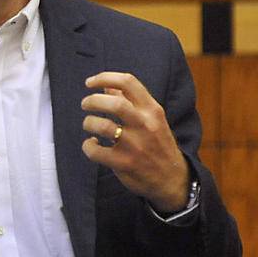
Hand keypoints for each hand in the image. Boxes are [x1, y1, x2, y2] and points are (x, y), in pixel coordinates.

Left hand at [81, 72, 188, 212]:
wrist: (172, 179)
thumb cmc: (158, 143)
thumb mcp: (152, 118)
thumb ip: (131, 101)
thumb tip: (106, 85)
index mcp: (152, 110)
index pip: (128, 83)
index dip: (104, 77)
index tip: (90, 82)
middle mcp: (145, 125)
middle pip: (114, 103)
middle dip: (92, 100)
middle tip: (85, 104)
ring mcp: (135, 145)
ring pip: (102, 126)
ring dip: (89, 122)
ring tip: (89, 124)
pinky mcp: (124, 163)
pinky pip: (95, 151)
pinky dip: (88, 146)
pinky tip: (92, 144)